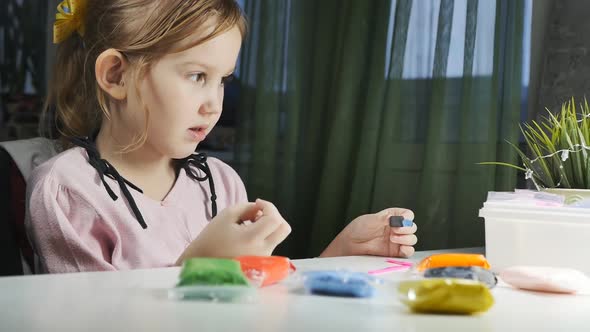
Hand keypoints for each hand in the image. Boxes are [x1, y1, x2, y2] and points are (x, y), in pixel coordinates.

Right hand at [176, 199, 291, 263]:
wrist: (203, 263)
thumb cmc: (212, 238)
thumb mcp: (227, 215)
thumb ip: (247, 207)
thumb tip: (261, 209)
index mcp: (252, 238)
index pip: (274, 219)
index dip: (269, 206)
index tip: (257, 203)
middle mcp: (262, 250)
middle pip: (284, 229)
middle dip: (275, 215)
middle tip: (259, 212)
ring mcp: (263, 258)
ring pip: (278, 235)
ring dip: (269, 224)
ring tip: (249, 222)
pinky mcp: (261, 262)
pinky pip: (270, 242)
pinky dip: (264, 233)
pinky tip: (249, 233)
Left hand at [320, 208, 416, 257]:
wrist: (349, 245)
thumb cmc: (357, 230)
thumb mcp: (372, 220)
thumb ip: (387, 218)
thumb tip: (401, 219)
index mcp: (391, 218)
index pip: (407, 215)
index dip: (407, 217)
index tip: (400, 220)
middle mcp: (395, 229)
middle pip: (412, 227)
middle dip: (406, 228)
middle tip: (394, 230)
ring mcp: (396, 241)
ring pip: (412, 239)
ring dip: (406, 238)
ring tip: (393, 238)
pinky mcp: (394, 253)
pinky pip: (408, 252)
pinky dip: (408, 249)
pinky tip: (401, 248)